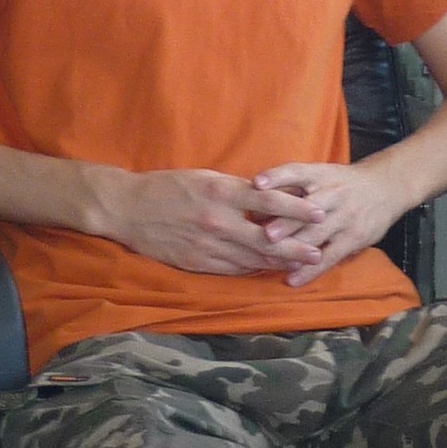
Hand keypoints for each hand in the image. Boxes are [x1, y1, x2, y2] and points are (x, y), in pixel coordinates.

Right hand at [99, 167, 326, 275]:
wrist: (127, 209)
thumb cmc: (166, 187)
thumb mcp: (204, 177)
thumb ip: (235, 189)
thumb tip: (266, 196)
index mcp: (221, 192)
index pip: (269, 200)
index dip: (298, 208)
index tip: (320, 211)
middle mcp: (218, 221)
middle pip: (266, 239)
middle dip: (296, 247)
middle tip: (319, 251)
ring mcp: (208, 245)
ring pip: (252, 258)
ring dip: (279, 263)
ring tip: (302, 265)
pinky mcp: (198, 263)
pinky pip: (232, 269)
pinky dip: (252, 269)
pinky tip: (268, 270)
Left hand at [251, 159, 404, 286]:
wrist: (386, 186)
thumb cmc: (341, 183)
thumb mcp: (322, 175)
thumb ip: (293, 187)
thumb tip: (254, 200)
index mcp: (321, 175)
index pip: (296, 172)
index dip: (277, 177)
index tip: (257, 183)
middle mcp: (333, 194)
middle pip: (306, 208)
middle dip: (286, 222)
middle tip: (265, 233)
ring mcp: (344, 217)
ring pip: (317, 234)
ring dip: (294, 248)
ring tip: (271, 259)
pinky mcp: (354, 238)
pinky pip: (330, 256)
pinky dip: (310, 270)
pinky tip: (292, 280)